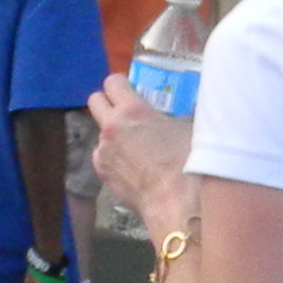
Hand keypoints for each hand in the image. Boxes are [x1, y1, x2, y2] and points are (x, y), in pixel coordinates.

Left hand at [88, 74, 192, 226]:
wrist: (175, 200)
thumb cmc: (188, 161)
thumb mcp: (186, 127)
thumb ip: (167, 116)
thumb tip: (168, 115)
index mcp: (132, 111)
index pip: (112, 82)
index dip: (121, 84)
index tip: (130, 89)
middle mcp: (110, 127)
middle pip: (95, 101)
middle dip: (107, 102)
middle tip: (124, 111)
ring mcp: (102, 151)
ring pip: (100, 132)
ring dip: (113, 134)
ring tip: (135, 147)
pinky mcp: (101, 173)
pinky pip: (103, 156)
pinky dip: (113, 157)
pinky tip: (132, 167)